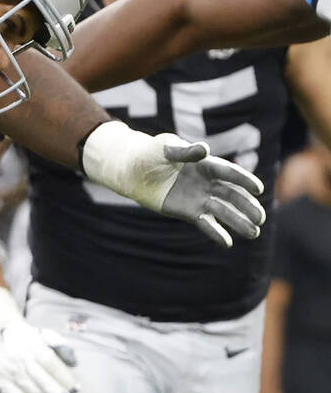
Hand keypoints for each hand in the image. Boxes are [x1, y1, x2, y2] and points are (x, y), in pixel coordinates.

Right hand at [0, 286, 77, 392]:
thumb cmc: (29, 338)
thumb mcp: (45, 334)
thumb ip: (60, 346)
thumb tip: (73, 363)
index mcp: (30, 341)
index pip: (49, 361)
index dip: (63, 376)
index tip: (75, 388)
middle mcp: (15, 354)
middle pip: (38, 378)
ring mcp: (4, 367)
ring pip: (27, 388)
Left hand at [81, 121, 265, 247]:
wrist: (131, 171)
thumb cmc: (149, 154)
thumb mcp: (164, 149)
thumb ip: (184, 152)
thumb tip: (204, 149)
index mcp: (204, 164)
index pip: (228, 172)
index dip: (243, 180)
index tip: (258, 189)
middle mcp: (206, 182)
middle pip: (231, 195)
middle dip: (246, 206)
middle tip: (261, 218)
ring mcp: (199, 198)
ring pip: (222, 211)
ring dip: (238, 221)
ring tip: (254, 233)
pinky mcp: (189, 212)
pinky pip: (206, 223)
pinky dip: (216, 233)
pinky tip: (228, 243)